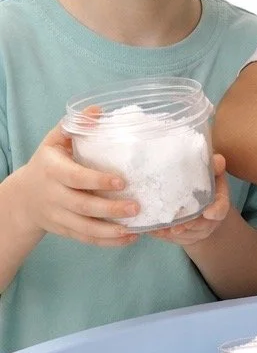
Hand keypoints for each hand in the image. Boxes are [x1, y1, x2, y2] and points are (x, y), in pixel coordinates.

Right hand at [14, 120, 138, 246]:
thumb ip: (74, 127)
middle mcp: (53, 196)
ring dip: (110, 230)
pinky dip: (107, 242)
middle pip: (82, 206)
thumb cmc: (48, 163)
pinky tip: (128, 238)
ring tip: (134, 229)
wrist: (24, 197)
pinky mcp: (64, 230)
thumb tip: (97, 111)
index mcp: (52, 171)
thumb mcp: (54, 142)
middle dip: (110, 209)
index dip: (97, 181)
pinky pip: (85, 239)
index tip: (122, 182)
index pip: (75, 178)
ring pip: (84, 228)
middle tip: (136, 207)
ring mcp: (58, 216)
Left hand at [150, 154, 231, 245]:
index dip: (216, 211)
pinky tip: (153, 231)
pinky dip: (165, 237)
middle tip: (176, 227)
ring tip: (160, 229)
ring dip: (174, 235)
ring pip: (189, 236)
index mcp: (219, 200)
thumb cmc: (201, 179)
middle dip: (189, 227)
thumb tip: (218, 160)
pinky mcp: (186, 237)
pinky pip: (177, 241)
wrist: (197, 198)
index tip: (208, 213)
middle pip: (204, 226)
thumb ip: (212, 166)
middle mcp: (211, 218)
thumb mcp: (209, 171)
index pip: (222, 208)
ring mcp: (200, 229)